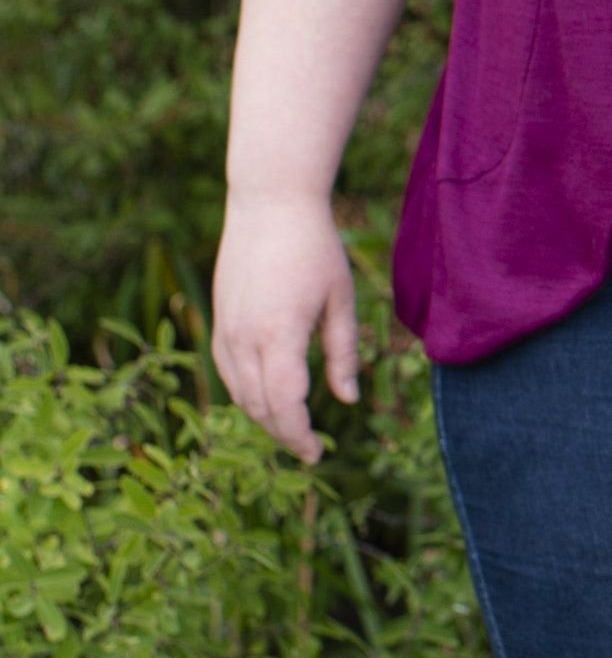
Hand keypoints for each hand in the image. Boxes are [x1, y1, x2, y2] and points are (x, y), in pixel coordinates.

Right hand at [212, 191, 361, 463]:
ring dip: (263, 417)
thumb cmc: (315, 248)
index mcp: (279, 334)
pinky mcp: (218, 318)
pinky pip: (226, 370)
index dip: (298, 436)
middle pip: (259, 406)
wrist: (269, 203)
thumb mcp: (341, 300)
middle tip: (310, 450)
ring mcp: (225, 327)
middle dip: (283, 434)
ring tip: (291, 429)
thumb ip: (343, 354)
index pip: (284, 404)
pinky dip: (244, 393)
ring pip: (237, 392)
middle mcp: (244, 336)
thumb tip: (346, 402)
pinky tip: (264, 399)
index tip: (317, 454)